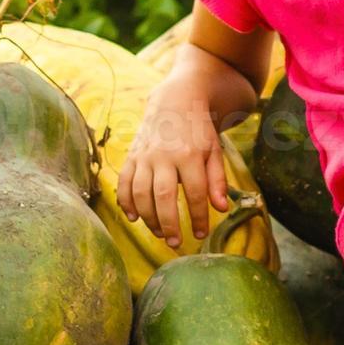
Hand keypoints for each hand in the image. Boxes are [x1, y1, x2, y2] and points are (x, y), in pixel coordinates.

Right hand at [117, 89, 233, 246]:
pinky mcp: (132, 156)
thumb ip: (217, 180)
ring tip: (160, 233)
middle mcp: (164, 155)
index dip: (197, 217)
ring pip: (141, 192)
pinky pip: (124, 182)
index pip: (194, 193)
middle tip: (176, 242)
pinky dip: (125, 202)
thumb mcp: (214, 152)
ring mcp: (145, 156)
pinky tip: (134, 217)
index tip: (200, 233)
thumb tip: (220, 208)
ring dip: (149, 217)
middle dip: (169, 223)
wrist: (175, 101)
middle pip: (164, 196)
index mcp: (190, 154)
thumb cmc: (198, 131)